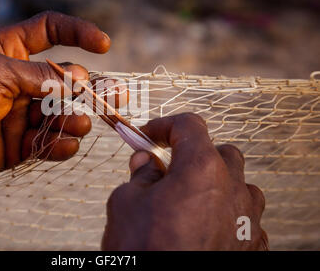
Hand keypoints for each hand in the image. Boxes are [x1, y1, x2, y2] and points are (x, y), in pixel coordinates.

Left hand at [0, 11, 109, 194]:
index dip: (79, 32)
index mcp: (11, 50)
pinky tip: (63, 145)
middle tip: (116, 97)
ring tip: (76, 123)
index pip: (50, 30)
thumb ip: (40, 75)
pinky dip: (59, 145)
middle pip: (66, 79)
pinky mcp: (18, 143)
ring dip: (74, 119)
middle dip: (92, 88)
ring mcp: (20, 112)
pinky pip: (48, 142)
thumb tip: (80, 79)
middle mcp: (19, 80)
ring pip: (61, 114)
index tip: (104, 44)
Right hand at [102, 113, 267, 249]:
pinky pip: (244, 217)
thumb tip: (145, 164)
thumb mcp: (125, 203)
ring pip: (238, 185)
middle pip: (220, 153)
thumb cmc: (147, 251)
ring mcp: (247, 218)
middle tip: (166, 169)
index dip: (165, 126)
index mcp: (201, 168)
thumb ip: (139, 175)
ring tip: (187, 200)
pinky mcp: (252, 244)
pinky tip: (203, 226)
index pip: (189, 126)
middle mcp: (232, 189)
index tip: (150, 135)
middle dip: (193, 155)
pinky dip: (225, 213)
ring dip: (214, 184)